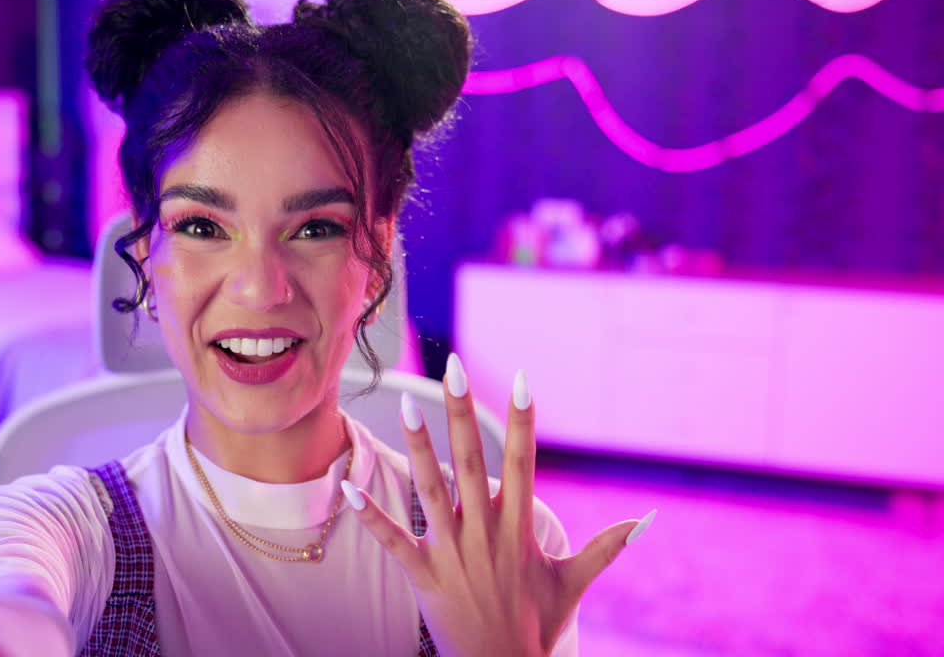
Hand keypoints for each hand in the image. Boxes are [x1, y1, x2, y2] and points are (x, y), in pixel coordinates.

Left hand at [342, 355, 654, 656]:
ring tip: (405, 404)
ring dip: (418, 448)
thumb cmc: (538, 624)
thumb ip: (606, 546)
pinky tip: (347, 486)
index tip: (523, 379)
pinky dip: (370, 513)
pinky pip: (392, 540)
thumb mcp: (573, 582)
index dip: (523, 421)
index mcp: (519, 528)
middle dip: (463, 415)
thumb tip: (647, 520)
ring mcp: (453, 553)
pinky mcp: (423, 575)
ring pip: (431, 491)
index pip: (522, 462)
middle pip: (472, 463)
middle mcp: (485, 533)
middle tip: (455, 370)